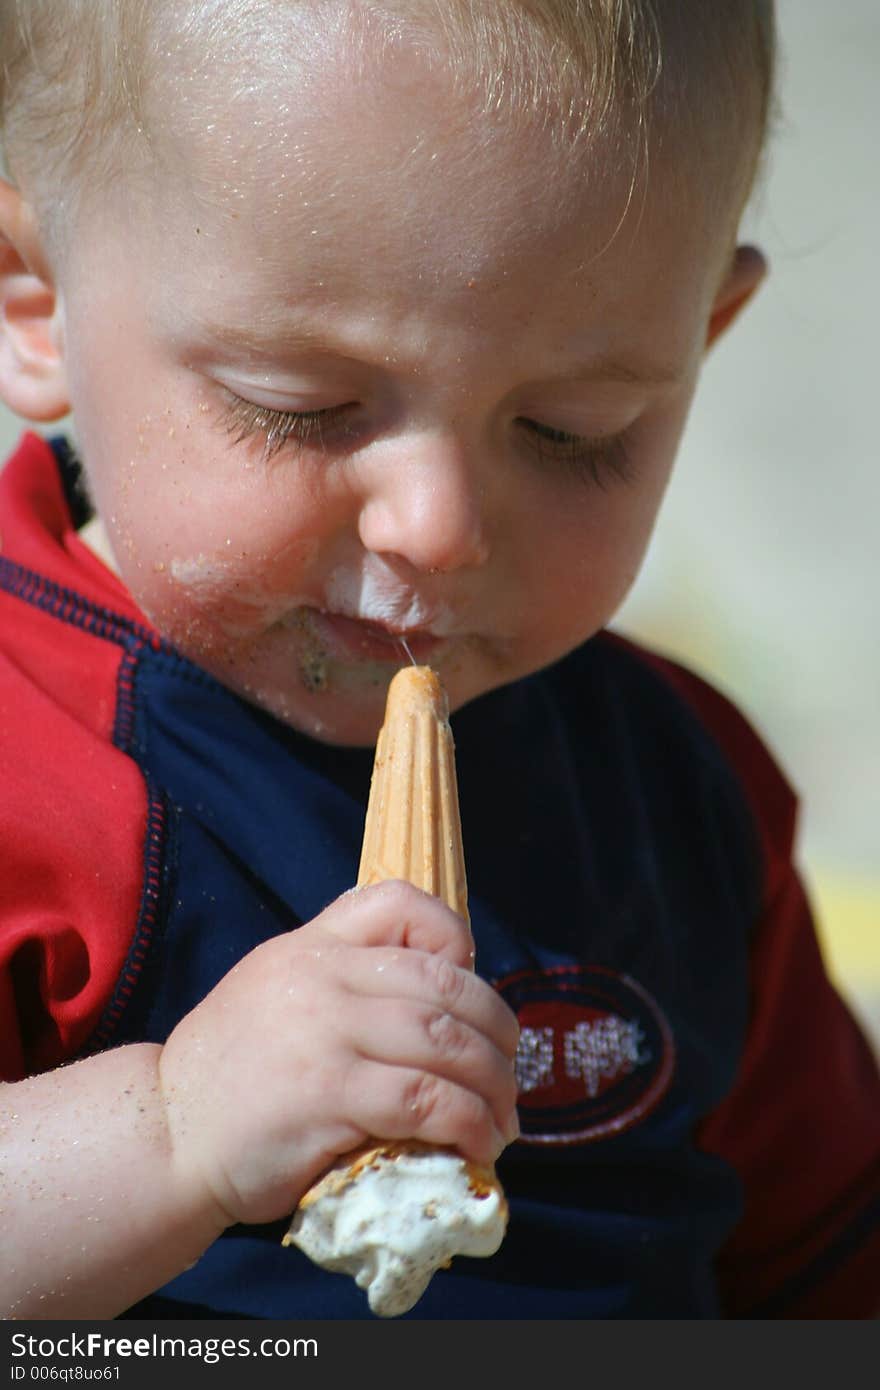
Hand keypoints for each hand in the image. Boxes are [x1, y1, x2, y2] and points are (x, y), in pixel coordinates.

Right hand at [157, 880, 519, 1227]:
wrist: (165, 1130)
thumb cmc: (232, 1070)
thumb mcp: (278, 989)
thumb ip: (342, 980)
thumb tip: (438, 1008)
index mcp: (313, 944)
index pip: (402, 903)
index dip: (456, 939)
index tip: (469, 992)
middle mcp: (323, 976)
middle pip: (446, 983)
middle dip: (496, 1031)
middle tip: (508, 1072)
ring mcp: (325, 1032)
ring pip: (446, 1042)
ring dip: (493, 1086)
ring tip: (502, 1119)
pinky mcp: (329, 1095)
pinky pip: (425, 1099)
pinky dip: (468, 1122)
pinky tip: (478, 1143)